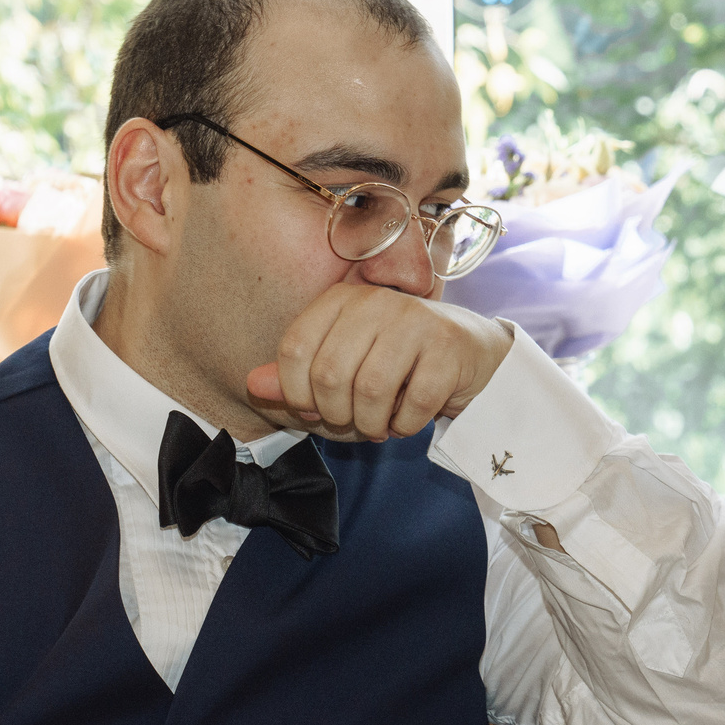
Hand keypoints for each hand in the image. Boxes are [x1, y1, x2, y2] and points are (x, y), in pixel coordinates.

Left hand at [245, 285, 512, 441]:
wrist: (471, 354)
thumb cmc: (396, 363)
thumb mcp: (341, 366)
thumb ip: (295, 376)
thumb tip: (253, 384)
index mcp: (341, 299)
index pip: (295, 350)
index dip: (297, 394)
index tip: (314, 410)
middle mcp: (375, 301)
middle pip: (330, 375)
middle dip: (338, 415)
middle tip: (354, 422)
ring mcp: (415, 321)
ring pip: (370, 391)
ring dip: (372, 424)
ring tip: (379, 425)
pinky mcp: (448, 348)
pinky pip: (414, 404)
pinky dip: (406, 425)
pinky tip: (408, 419)